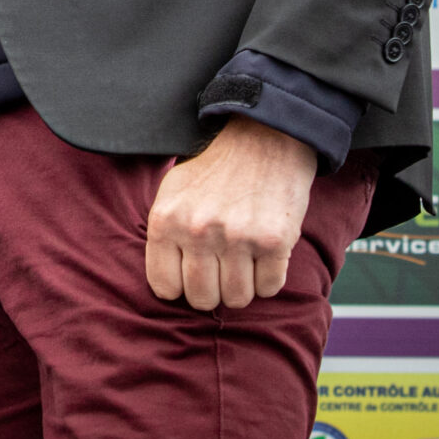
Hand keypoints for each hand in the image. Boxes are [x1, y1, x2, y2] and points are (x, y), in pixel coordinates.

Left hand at [144, 116, 316, 310]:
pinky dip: (270, 277)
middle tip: (223, 266)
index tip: (193, 272)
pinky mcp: (273, 240)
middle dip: (214, 289)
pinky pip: (269, 288)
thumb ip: (165, 235)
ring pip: (237, 299)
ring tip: (245, 257)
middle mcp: (198, 230)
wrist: (264, 139)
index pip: (165, 288)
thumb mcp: (174, 191)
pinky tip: (265, 252)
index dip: (181, 285)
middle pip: (202, 299)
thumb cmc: (216, 172)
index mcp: (167, 219)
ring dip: (244, 285)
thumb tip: (167, 286)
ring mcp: (236, 236)